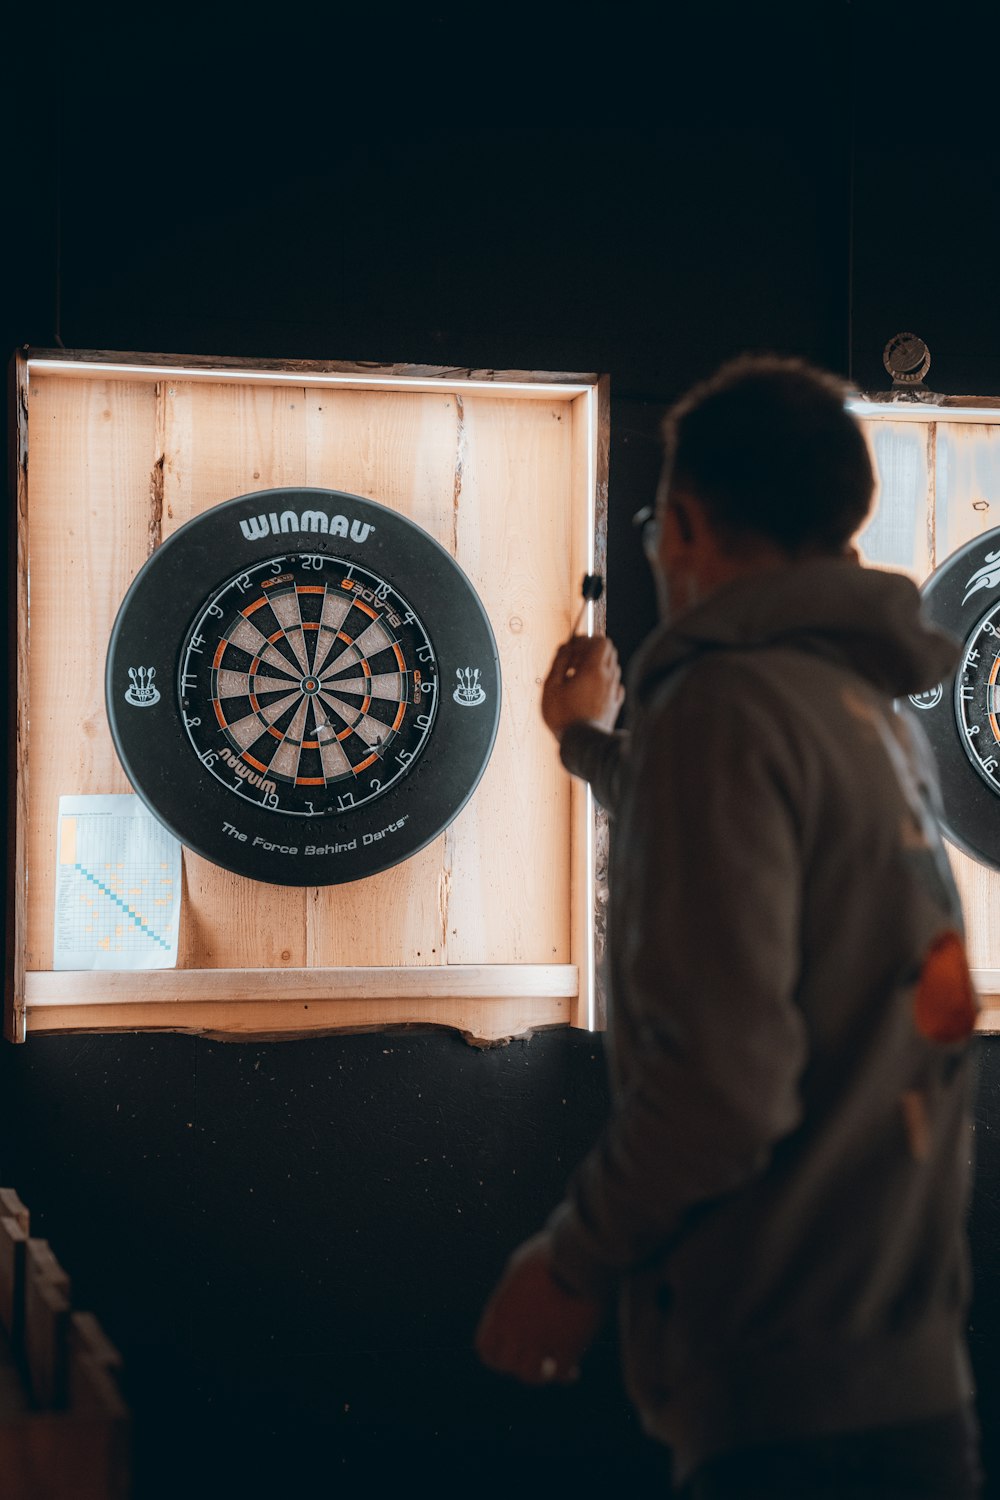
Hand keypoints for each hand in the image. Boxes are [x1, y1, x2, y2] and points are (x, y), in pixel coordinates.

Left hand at [475, 1231, 605, 1385]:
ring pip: (531, 1376)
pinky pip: (561, 1374)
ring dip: (540, 1374)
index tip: (510, 1353)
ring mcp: (541, 1340)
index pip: (486, 1347)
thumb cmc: (551, 1251)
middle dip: (518, 1365)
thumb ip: (514, 1289)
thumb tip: (518, 1296)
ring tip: (551, 1369)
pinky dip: (565, 1376)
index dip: (496, 1357)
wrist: (577, 1255)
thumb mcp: (521, 1267)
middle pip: (506, 1364)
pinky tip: (573, 1371)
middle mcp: (516, 1329)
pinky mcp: (568, 1345)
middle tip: (533, 1360)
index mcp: (502, 1309)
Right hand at [542, 636, 623, 742]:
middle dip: (591, 651)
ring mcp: (614, 691)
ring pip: (612, 667)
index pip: (601, 641)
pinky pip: (614, 685)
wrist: (583, 745)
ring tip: (579, 678)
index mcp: (593, 670)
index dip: (586, 640)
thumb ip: (559, 663)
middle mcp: (608, 678)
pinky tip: (590, 691)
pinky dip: (604, 682)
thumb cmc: (564, 717)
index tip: (572, 648)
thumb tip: (565, 648)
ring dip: (597, 667)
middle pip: (609, 652)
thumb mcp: (551, 686)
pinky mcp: (616, 704)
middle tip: (574, 662)